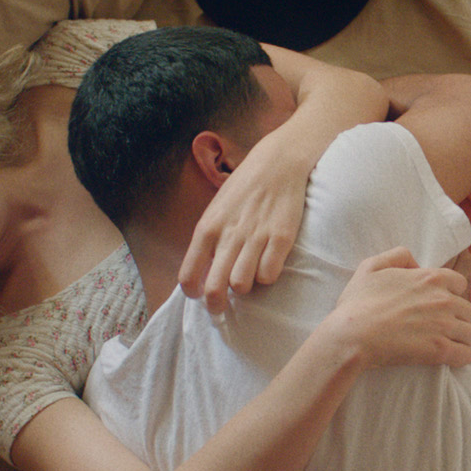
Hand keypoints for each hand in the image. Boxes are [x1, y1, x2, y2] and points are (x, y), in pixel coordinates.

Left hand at [179, 138, 307, 312]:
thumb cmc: (244, 188)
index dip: (192, 292)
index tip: (198, 294)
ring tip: (248, 275)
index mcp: (207, 228)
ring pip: (242, 285)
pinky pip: (269, 275)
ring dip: (244, 286)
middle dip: (216, 304)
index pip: (188, 275)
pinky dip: (267, 275)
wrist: (278, 163)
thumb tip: (203, 271)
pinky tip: (267, 262)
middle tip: (221, 307)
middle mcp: (229, 235)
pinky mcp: (281, 238)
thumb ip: (208, 239)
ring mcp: (255, 238)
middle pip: (214, 288)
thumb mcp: (216, 209)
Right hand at [322, 248, 470, 368]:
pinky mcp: (440, 350)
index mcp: (431, 278)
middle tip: (443, 327)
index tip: (440, 305)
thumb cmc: (358, 302)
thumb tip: (416, 263)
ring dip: (463, 339)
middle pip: (470, 311)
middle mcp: (443, 300)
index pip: (460, 284)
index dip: (451, 294)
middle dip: (459, 319)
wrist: (352, 335)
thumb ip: (398, 256)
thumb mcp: (372, 266)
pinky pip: (466, 355)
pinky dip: (461, 357)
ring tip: (450, 344)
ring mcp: (444, 326)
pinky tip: (450, 357)